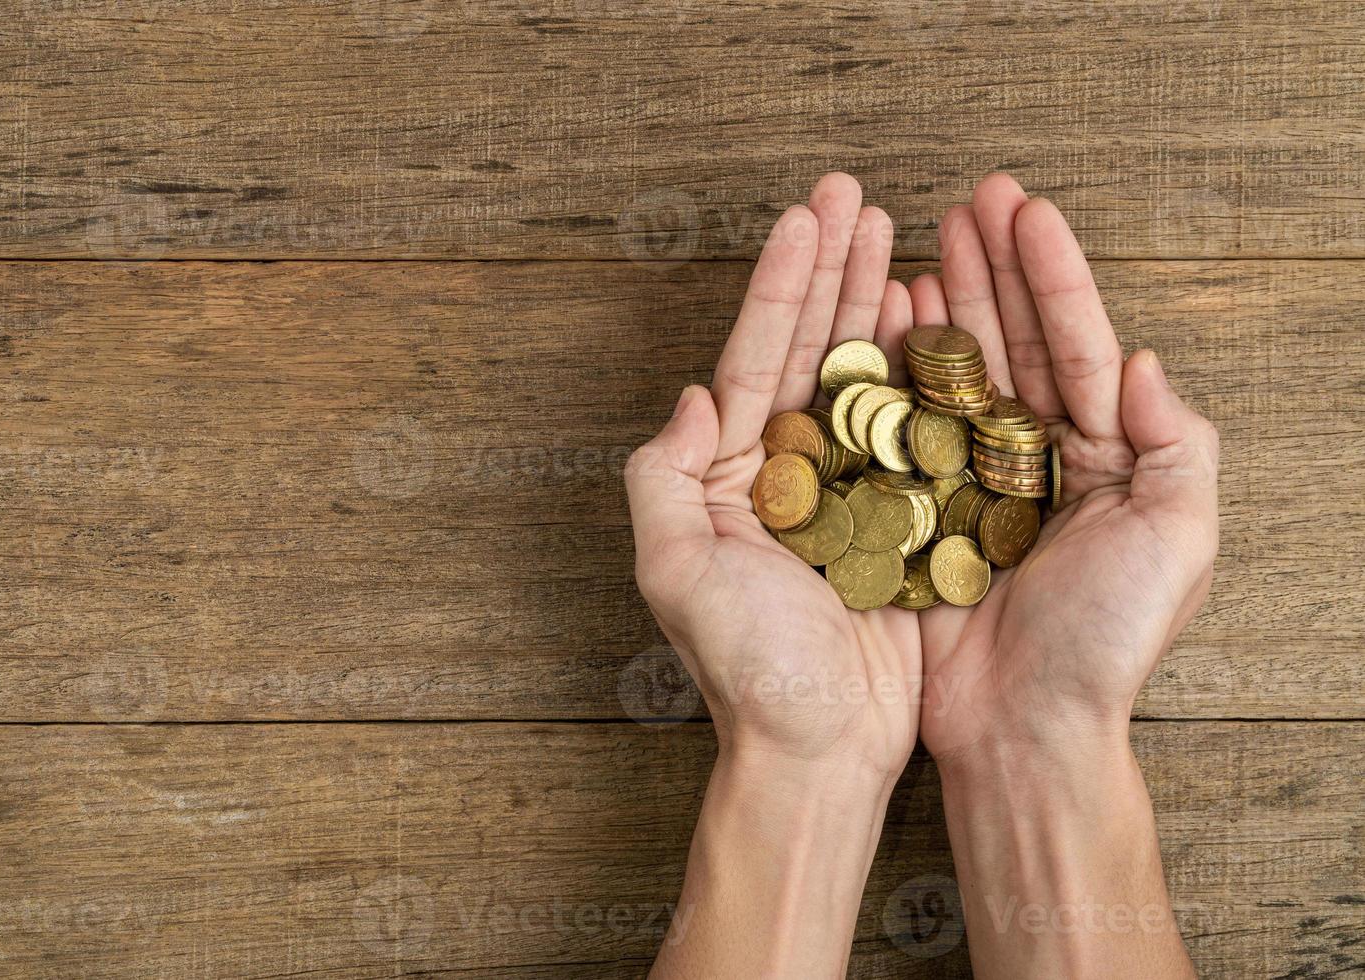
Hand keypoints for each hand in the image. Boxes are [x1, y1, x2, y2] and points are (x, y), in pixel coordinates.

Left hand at [624, 173, 921, 783]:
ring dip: (877, 304)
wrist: (820, 747)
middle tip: (856, 196)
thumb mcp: (675, 569)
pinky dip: (924, 375)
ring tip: (898, 236)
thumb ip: (663, 476)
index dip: (782, 282)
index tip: (809, 214)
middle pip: (809, 348)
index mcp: (731, 471)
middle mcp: (787, 469)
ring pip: (864, 378)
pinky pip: (913, 433)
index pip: (754, 355)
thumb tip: (690, 393)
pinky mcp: (899, 519)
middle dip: (832, 270)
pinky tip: (935, 322)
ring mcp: (847, 490)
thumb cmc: (745, 669)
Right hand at [913, 173, 1219, 764]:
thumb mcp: (1180, 541)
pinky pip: (908, 427)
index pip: (1081, 344)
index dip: (1054, 275)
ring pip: (959, 372)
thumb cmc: (1106, 644)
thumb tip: (1144, 359)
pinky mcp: (922, 508)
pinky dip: (896, 371)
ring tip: (925, 236)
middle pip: (1017, 342)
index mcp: (1108, 457)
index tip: (1026, 210)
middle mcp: (1041, 458)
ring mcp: (976, 480)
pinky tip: (885, 320)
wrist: (1021, 727)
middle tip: (972, 197)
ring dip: (946, 302)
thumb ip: (1180, 443)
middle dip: (995, 267)